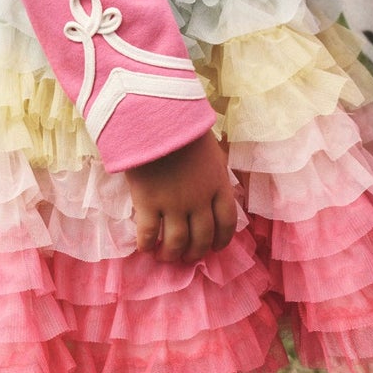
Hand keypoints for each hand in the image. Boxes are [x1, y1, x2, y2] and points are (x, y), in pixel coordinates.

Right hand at [125, 130, 238, 264]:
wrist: (155, 116)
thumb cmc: (183, 126)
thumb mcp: (211, 149)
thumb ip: (215, 172)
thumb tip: (216, 187)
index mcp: (218, 185)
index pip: (227, 223)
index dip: (222, 241)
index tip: (215, 248)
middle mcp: (199, 200)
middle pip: (202, 238)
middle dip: (195, 253)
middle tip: (186, 257)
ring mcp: (173, 203)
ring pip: (177, 242)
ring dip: (171, 255)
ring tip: (163, 257)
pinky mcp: (147, 201)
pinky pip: (148, 234)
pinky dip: (147, 245)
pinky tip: (145, 247)